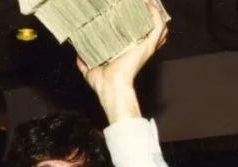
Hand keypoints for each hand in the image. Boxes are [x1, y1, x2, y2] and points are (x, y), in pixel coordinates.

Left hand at [77, 0, 168, 119]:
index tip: (131, 12)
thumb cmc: (102, 83)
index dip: (138, 24)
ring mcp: (145, 46)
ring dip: (154, 12)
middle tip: (140, 5)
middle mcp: (139, 48)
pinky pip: (158, 25)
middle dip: (149, 15)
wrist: (109, 87)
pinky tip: (148, 4)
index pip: (139, 36)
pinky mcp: (147, 45)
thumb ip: (84, 61)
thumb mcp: (90, 70)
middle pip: (152, 29)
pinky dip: (155, 13)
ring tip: (146, 2)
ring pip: (159, 26)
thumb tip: (78, 54)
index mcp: (128, 52)